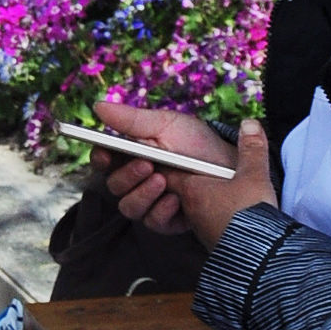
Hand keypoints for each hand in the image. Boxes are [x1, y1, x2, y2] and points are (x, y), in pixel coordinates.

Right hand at [88, 91, 274, 250]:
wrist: (233, 167)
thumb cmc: (198, 143)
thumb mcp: (167, 124)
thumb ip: (132, 119)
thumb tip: (97, 106)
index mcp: (133, 154)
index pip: (104, 160)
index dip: (100, 158)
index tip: (106, 153)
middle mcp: (138, 180)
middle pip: (113, 186)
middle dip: (127, 176)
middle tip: (147, 164)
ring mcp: (152, 202)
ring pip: (129, 207)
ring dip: (142, 194)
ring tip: (163, 180)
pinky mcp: (169, 220)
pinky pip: (153, 223)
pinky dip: (161, 211)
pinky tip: (175, 200)